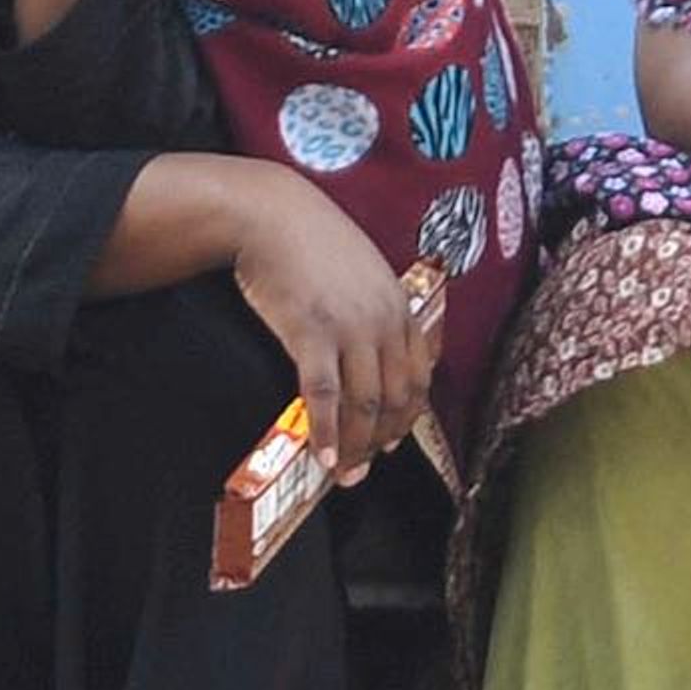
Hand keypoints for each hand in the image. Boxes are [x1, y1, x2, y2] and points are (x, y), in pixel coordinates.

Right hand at [226, 169, 437, 482]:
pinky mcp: (312, 335)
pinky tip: (322, 457)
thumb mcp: (361, 271)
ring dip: (356, 447)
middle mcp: (384, 322)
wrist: (271, 214)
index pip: (419, 376)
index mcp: (400, 307)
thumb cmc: (311, 240)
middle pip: (397, 397)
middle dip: (383, 440)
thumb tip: (368, 350)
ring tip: (345, 474)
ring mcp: (351, 329)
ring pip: (365, 404)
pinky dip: (326, 432)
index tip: (391, 441)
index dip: (407, 416)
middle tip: (365, 469)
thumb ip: (374, 308)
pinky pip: (325, 396)